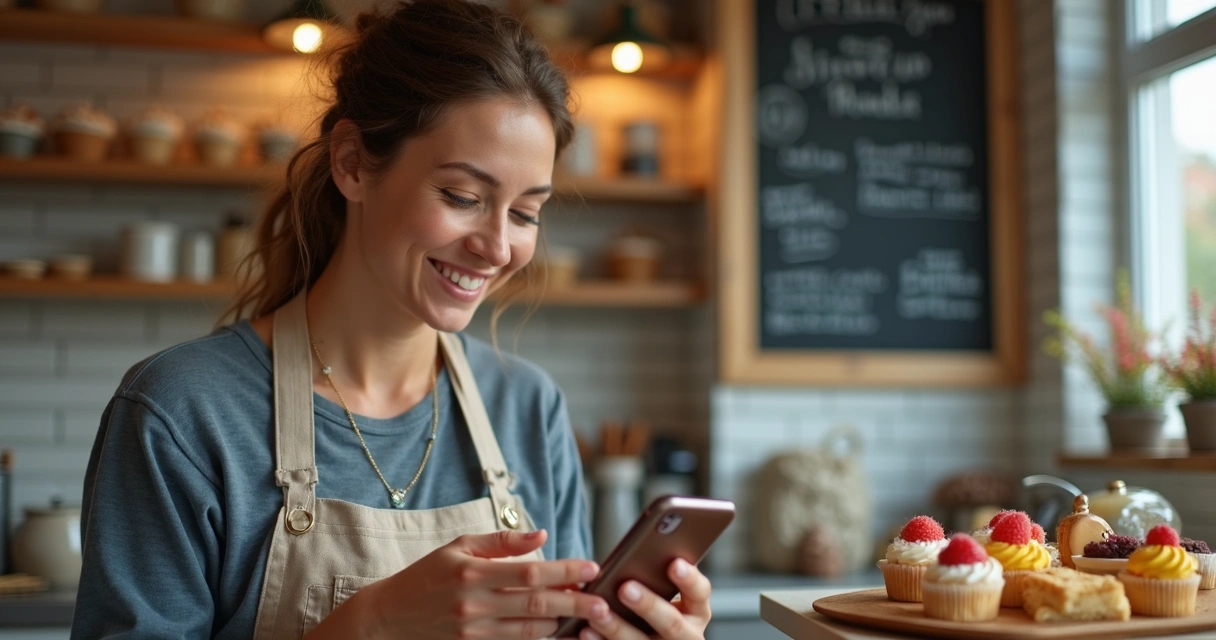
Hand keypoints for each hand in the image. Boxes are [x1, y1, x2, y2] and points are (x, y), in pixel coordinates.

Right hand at [312, 529, 608, 639]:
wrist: (388, 618)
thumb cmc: (426, 576)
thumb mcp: (458, 547)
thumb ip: (501, 542)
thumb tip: (541, 535)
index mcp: (472, 573)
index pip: (529, 572)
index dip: (565, 571)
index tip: (591, 568)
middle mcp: (474, 605)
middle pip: (537, 604)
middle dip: (575, 603)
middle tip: (603, 603)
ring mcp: (474, 632)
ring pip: (530, 630)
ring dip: (561, 622)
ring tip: (585, 614)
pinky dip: (539, 636)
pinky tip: (556, 628)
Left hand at [578, 559, 710, 639]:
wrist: (652, 636)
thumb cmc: (655, 605)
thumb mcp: (665, 592)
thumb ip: (657, 575)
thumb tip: (639, 549)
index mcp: (696, 610)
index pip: (700, 592)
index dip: (688, 579)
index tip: (674, 563)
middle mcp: (687, 634)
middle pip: (672, 623)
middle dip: (648, 605)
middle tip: (625, 588)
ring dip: (617, 627)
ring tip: (597, 611)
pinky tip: (586, 631)